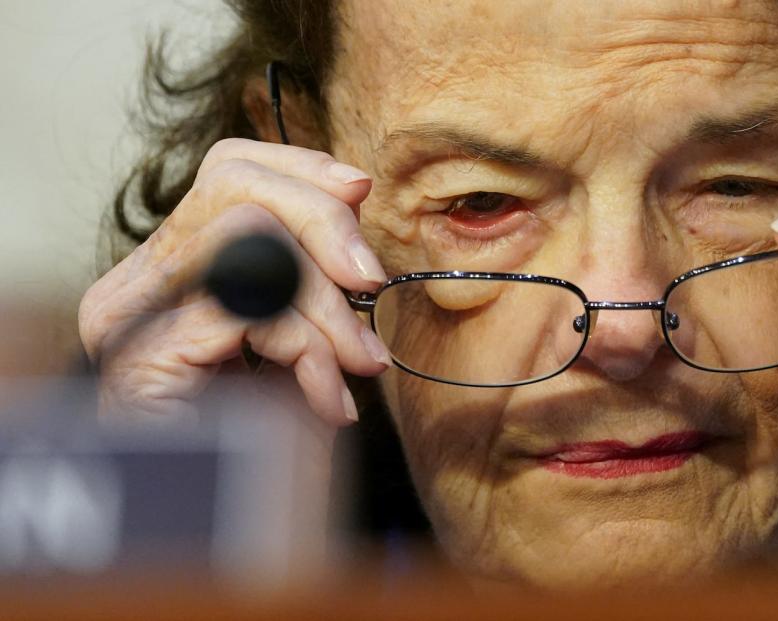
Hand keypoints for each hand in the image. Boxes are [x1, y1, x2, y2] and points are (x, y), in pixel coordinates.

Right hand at [79, 138, 391, 425]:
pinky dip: (308, 352)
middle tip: (371, 285)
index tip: (360, 190)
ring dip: (324, 307)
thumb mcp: (299, 337)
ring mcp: (132, 316)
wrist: (219, 527)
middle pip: (237, 186)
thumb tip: (353, 207)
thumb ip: (313, 274)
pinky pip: (252, 312)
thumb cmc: (263, 437)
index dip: (300, 169)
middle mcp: (139, 281)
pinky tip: (326, 401)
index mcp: (173, 268)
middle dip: (324, 229)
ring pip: (251, 242)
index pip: (229, 168)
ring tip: (355, 365)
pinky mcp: (145, 354)